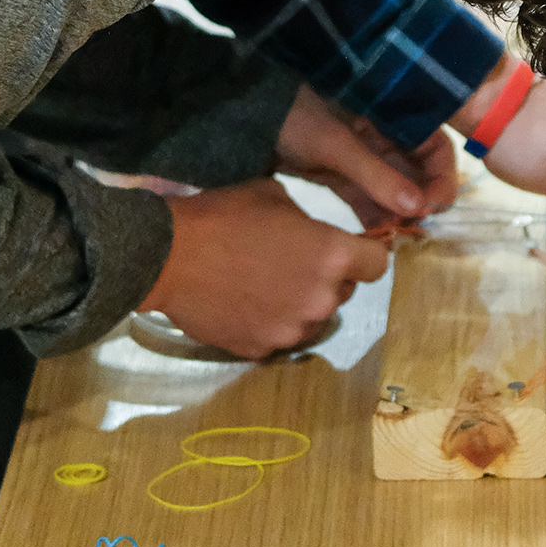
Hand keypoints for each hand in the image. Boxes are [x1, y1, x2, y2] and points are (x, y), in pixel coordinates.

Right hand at [140, 178, 392, 357]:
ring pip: (313, 317)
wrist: (168, 256)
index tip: (349, 251)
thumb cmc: (224, 215)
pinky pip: (279, 335)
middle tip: (291, 262)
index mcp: (332, 255)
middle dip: (326, 278)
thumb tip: (314, 234)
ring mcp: (292, 329)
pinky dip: (269, 322)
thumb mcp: (276, 197)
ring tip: (264, 285)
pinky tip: (243, 303)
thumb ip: (309, 221)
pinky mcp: (263, 349)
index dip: (365, 254)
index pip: (377, 263)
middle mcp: (321, 298)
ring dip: (299, 303)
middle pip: (343, 291)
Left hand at [274, 84, 458, 226]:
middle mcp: (381, 134)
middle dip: (421, 199)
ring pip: (392, 187)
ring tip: (397, 237)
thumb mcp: (335, 144)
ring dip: (398, 212)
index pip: (432, 144)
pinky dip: (373, 214)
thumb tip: (418, 208)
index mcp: (388, 114)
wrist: (243, 119)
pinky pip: (366, 196)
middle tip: (416, 228)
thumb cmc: (293, 117)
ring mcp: (360, 156)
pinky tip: (377, 236)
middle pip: (416, 170)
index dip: (441, 175)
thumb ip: (375, 175)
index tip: (433, 206)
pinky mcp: (340, 173)